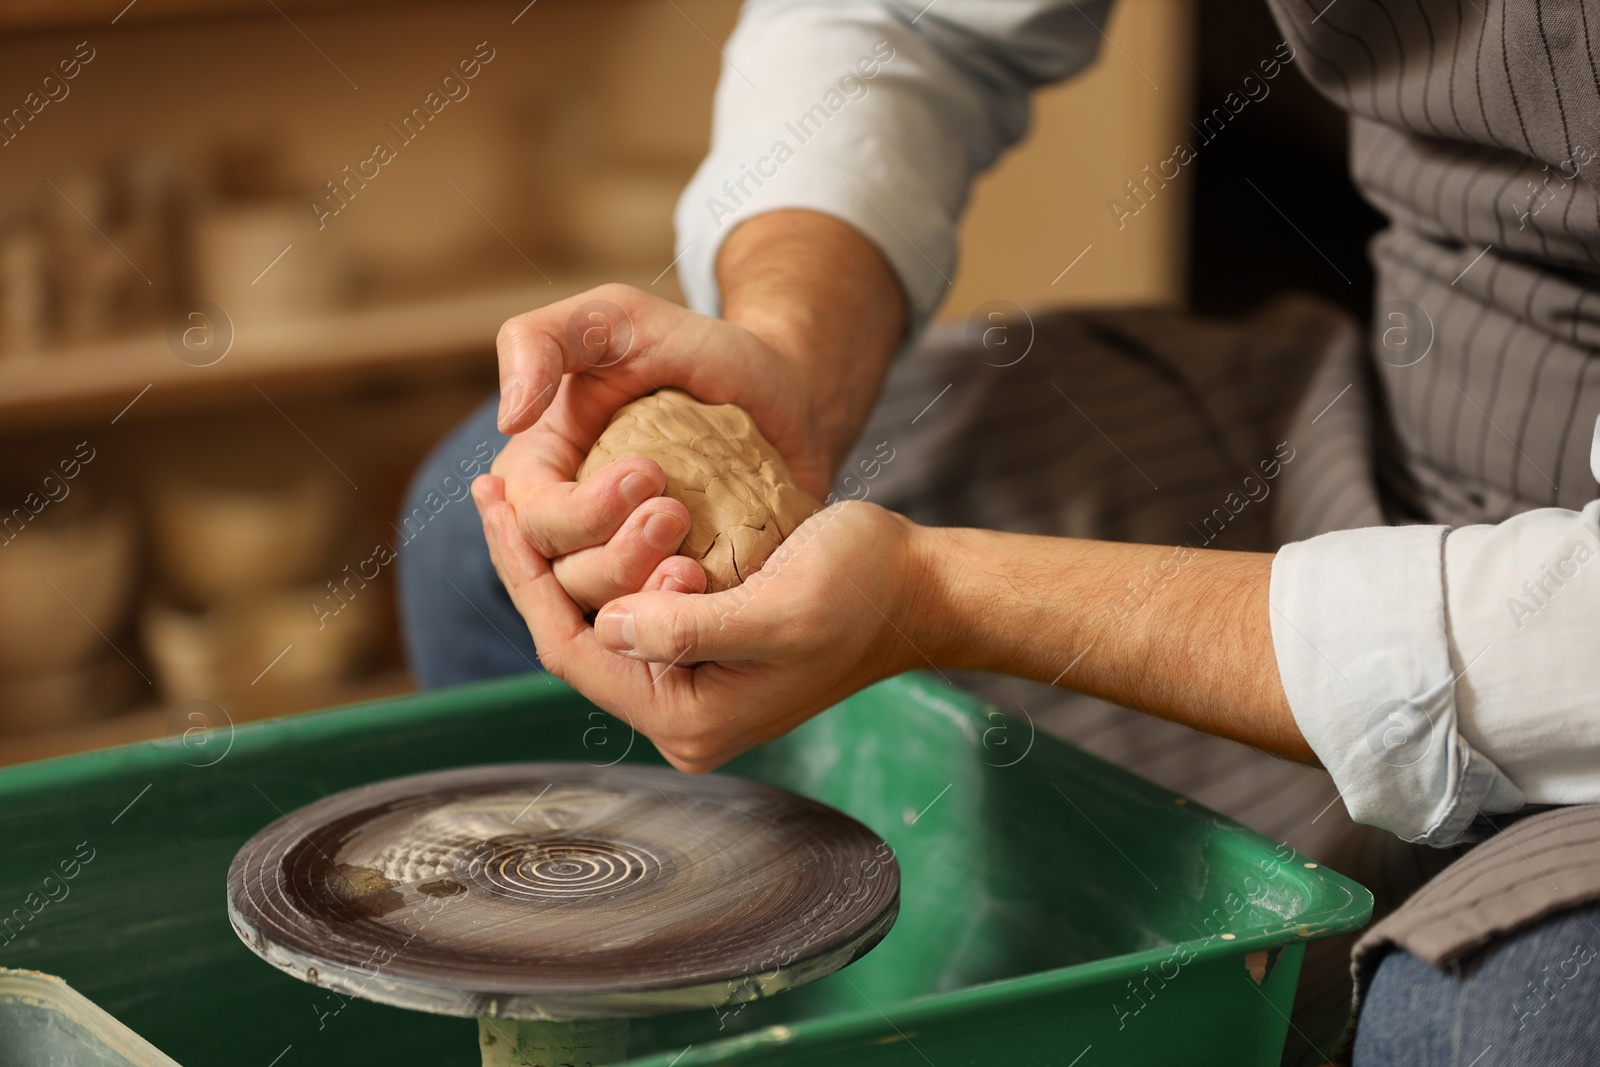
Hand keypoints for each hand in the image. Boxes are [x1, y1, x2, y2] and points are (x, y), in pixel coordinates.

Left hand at [473, 472, 931, 771]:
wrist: (920, 590)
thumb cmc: (862, 591)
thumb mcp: (776, 610)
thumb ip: (688, 629)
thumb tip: (607, 625)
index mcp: (690, 720)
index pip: (574, 651)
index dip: (524, 575)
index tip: (494, 502)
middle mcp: (681, 713)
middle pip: (574, 638)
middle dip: (531, 563)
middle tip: (488, 488)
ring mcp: (692, 683)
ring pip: (598, 618)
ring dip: (559, 556)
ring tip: (516, 493)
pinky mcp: (704, 648)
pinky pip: (632, 604)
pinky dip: (601, 557)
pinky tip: (576, 513)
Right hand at [490, 282, 830, 612]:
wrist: (784, 390)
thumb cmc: (696, 349)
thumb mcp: (618, 318)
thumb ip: (542, 340)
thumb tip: (508, 420)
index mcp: (540, 475)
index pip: (535, 521)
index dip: (582, 511)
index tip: (648, 471)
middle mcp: (572, 531)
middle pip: (567, 579)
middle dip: (616, 555)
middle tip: (675, 513)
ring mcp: (628, 566)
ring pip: (611, 616)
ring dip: (647, 593)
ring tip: (693, 562)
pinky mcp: (680, 592)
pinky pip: (668, 630)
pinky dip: (683, 621)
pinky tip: (711, 594)